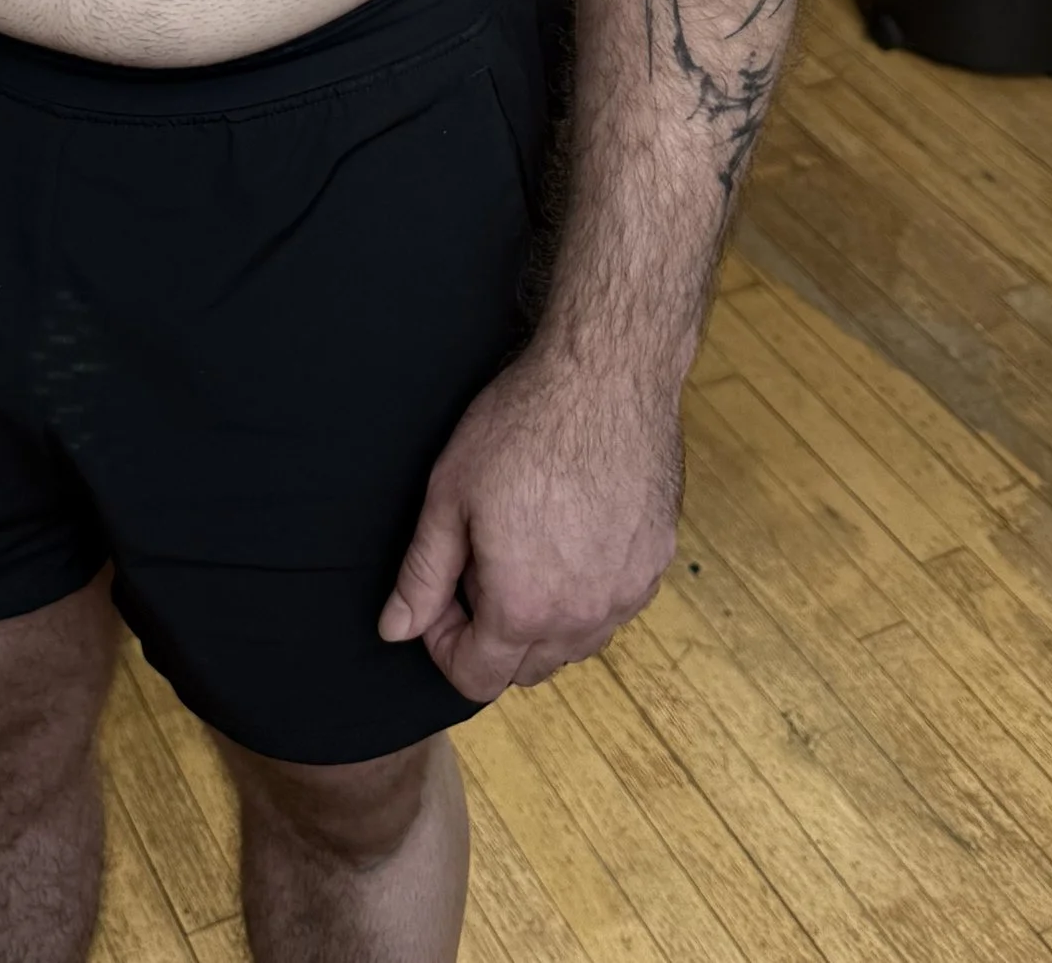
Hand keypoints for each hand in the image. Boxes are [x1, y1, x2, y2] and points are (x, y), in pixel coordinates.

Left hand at [378, 343, 681, 699]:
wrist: (607, 375)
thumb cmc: (524, 426)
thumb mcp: (450, 495)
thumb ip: (421, 574)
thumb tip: (395, 630)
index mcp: (524, 609)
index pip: (476, 677)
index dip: (443, 643)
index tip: (441, 592)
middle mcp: (583, 618)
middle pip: (526, 668)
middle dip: (492, 633)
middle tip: (480, 562)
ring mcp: (627, 593)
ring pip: (575, 642)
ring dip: (542, 619)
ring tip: (525, 546)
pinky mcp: (656, 563)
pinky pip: (612, 606)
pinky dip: (586, 593)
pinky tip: (571, 536)